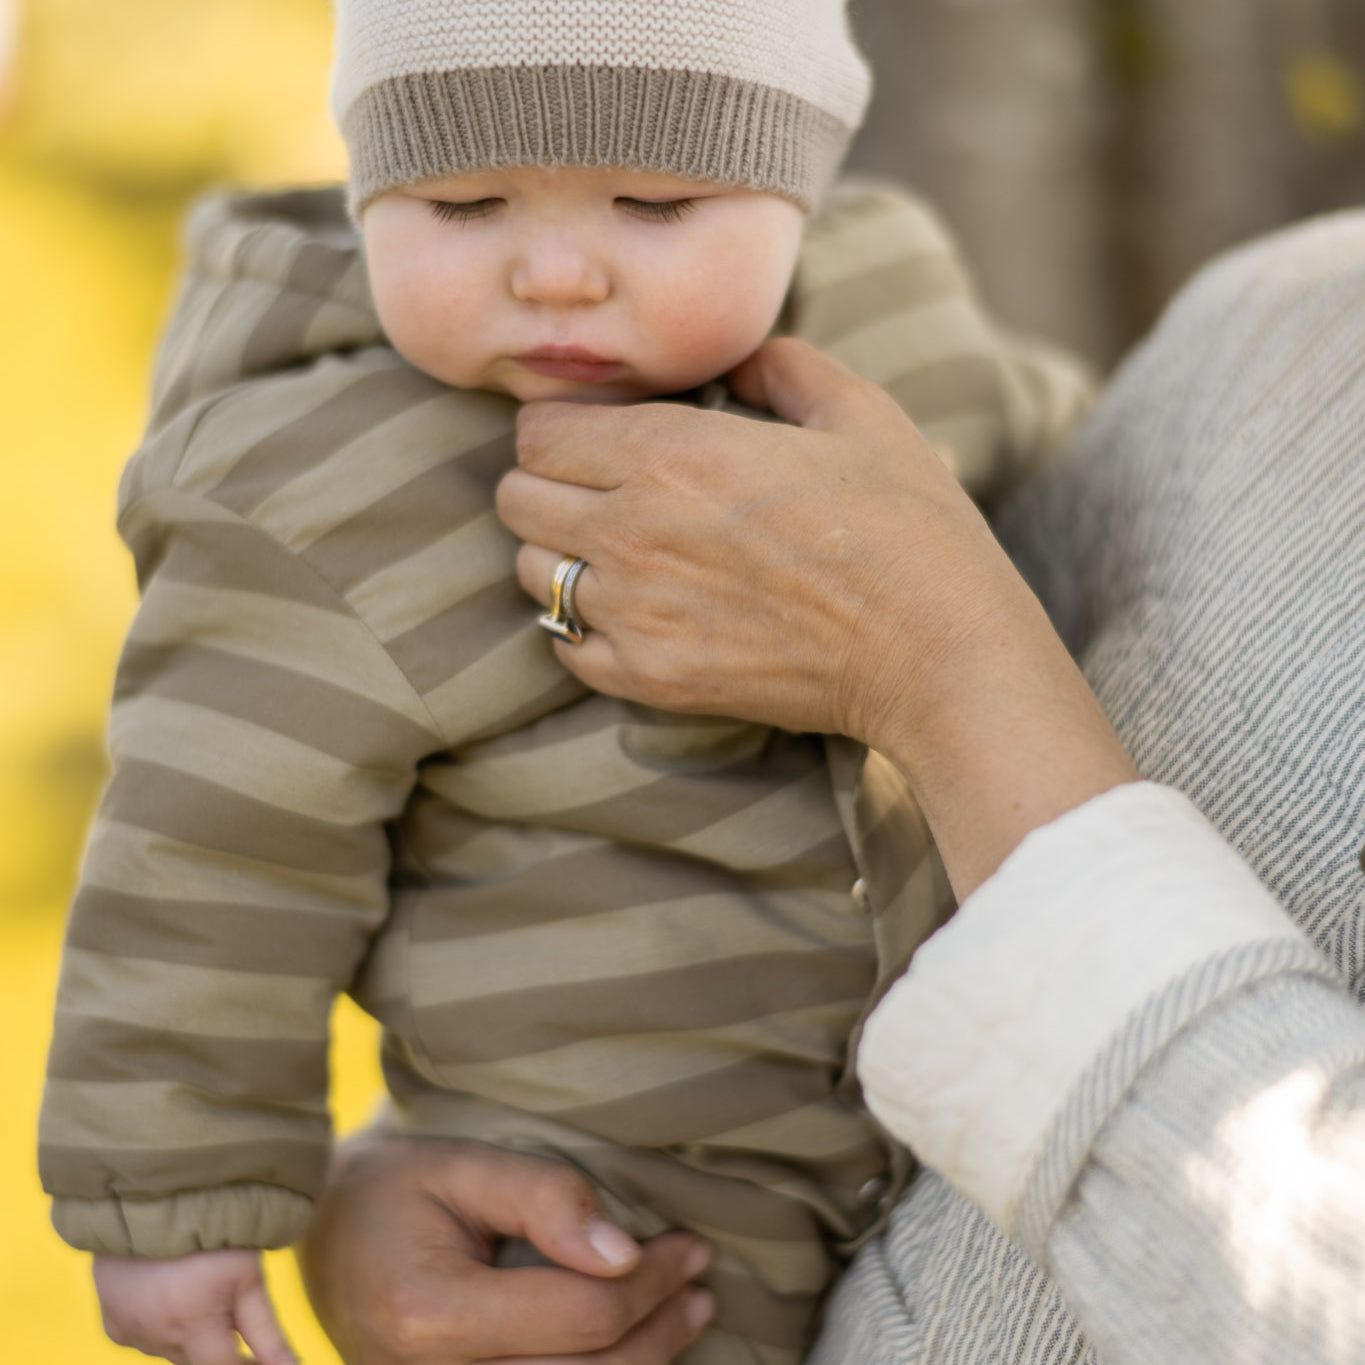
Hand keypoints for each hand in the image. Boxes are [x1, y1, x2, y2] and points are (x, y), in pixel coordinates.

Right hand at [93, 1249, 295, 1364]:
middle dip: (221, 1348)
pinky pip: (143, 1338)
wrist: (154, 1194)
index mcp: (191, 1330)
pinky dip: (162, 1327)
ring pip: (171, 1350)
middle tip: (239, 1313)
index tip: (266, 1358)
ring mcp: (127, 1332)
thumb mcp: (248, 1277)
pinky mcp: (110, 1321)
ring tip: (204, 1290)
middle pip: (198, 1362)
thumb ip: (267, 1334)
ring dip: (192, 1336)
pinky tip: (173, 1297)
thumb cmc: (212, 1231)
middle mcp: (154, 1340)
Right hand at [298, 1136, 714, 1364]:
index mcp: (431, 1315)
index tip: (688, 1244)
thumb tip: (625, 1254)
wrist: (319, 1237)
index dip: (652, 1283)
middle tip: (700, 1276)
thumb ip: (545, 1199)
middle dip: (660, 1328)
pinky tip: (633, 1350)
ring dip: (642, 1364)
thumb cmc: (393, 1187)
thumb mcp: (464, 1163)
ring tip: (687, 1313)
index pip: (580, 1317)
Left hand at [499, 337, 1015, 751]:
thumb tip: (738, 361)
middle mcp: (633, 531)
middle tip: (602, 491)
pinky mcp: (650, 679)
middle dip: (549, 485)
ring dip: (561, 556)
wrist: (935, 653)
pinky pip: (563, 645)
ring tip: (620, 552)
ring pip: (529, 573)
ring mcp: (635, 613)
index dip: (563, 428)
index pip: (538, 431)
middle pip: (516, 499)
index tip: (601, 437)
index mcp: (672, 453)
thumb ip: (782, 366)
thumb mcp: (859, 414)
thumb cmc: (907, 527)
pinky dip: (583, 625)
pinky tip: (634, 611)